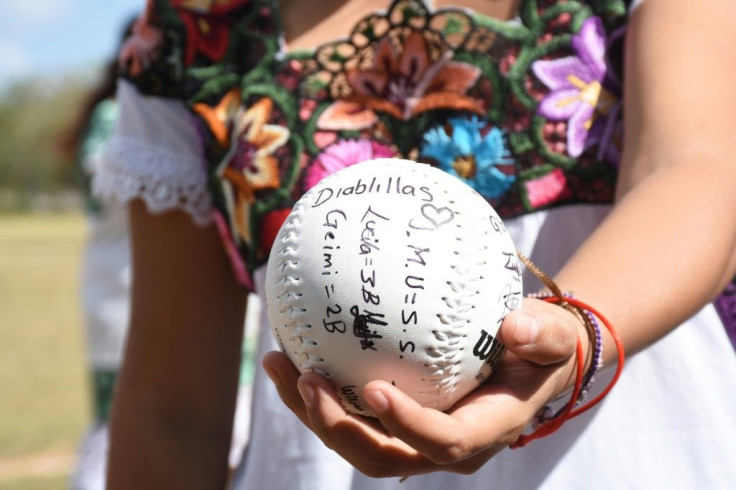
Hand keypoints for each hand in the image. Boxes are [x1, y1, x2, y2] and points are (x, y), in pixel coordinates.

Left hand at [262, 298, 582, 476]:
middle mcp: (444, 445)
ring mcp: (414, 437)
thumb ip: (542, 333)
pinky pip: (352, 417)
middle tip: (305, 380)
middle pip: (383, 457)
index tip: (371, 390)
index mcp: (484, 431)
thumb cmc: (540, 348)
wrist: (527, 362)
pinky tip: (292, 355)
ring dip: (313, 413)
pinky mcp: (396, 421)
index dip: (406, 426)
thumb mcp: (552, 337)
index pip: (443, 443)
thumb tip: (515, 323)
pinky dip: (318, 395)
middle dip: (337, 429)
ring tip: (280, 365)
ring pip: (357, 442)